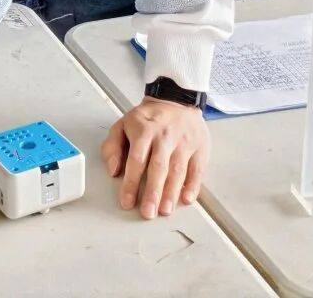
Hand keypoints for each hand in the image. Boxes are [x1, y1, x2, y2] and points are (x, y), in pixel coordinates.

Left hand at [101, 98, 209, 218]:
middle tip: (148, 212)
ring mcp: (184, 141)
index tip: (126, 202)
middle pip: (158, 166)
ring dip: (171, 192)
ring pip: (178, 169)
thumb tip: (113, 170)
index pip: (136, 159)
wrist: (175, 100)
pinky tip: (186, 199)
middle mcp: (164, 136)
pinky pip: (197, 168)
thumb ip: (112, 146)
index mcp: (143, 130)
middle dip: (152, 192)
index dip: (130, 182)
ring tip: (164, 210)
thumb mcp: (123, 125)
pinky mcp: (199, 146)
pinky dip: (193, 185)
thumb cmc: (147, 119)